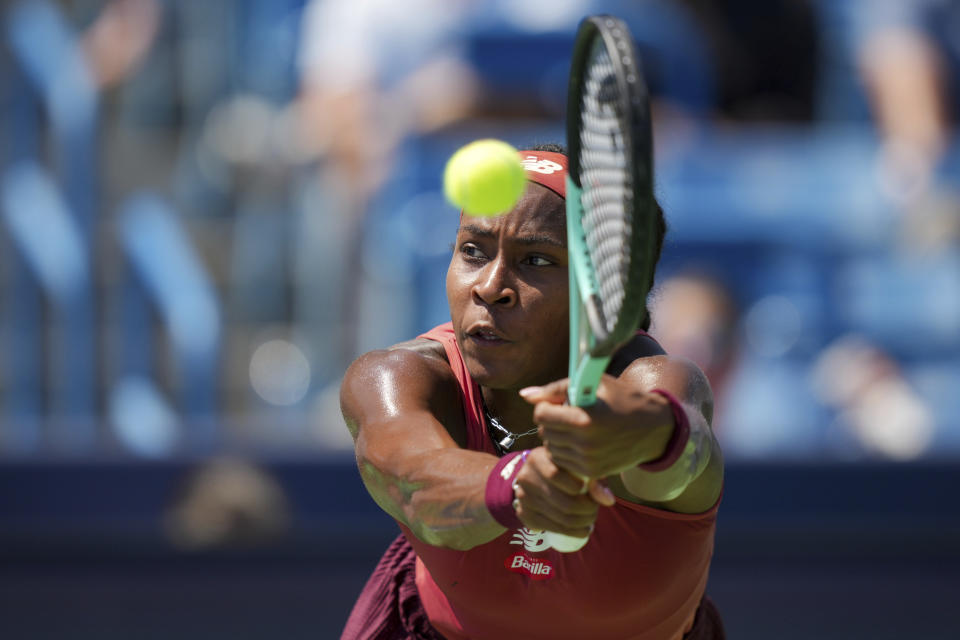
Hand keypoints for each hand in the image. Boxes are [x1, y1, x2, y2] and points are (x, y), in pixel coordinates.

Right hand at [511, 447, 614, 537]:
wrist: (537, 478)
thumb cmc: (564, 469)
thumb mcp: (578, 466)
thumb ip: (596, 479)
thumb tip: (608, 501)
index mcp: (537, 458)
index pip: (555, 475)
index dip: (578, 487)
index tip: (588, 490)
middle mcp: (525, 477)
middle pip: (563, 503)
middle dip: (587, 511)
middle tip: (595, 510)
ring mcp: (523, 497)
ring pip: (560, 519)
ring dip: (582, 524)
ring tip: (590, 520)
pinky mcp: (524, 514)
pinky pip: (552, 528)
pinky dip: (571, 533)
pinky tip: (581, 530)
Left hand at [520, 376, 674, 479]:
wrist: (654, 428)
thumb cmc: (621, 399)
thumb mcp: (592, 385)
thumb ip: (555, 389)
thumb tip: (524, 395)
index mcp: (584, 417)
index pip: (541, 414)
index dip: (546, 406)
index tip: (557, 403)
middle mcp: (585, 442)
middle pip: (545, 432)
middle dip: (551, 422)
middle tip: (568, 415)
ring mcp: (588, 460)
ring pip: (551, 449)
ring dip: (557, 438)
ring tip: (575, 428)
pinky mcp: (592, 472)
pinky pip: (563, 462)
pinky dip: (566, 451)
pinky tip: (580, 441)